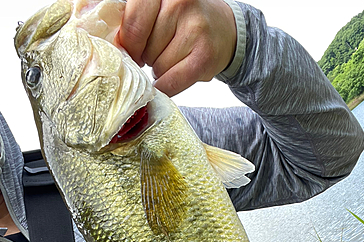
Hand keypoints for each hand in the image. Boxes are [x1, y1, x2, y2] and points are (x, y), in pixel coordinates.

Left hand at [118, 0, 236, 96]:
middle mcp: (180, 3)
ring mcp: (195, 30)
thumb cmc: (184, 21)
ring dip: (159, 69)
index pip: (132, 22)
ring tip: (173, 57)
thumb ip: (135, 19)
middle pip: (144, 47)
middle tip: (160, 50)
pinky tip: (172, 77)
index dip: (129, 43)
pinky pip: (171, 83)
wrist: (224, 31)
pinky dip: (166, 86)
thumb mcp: (159, 8)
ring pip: (156, 66)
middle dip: (146, 55)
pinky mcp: (204, 58)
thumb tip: (113, 47)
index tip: (133, 48)